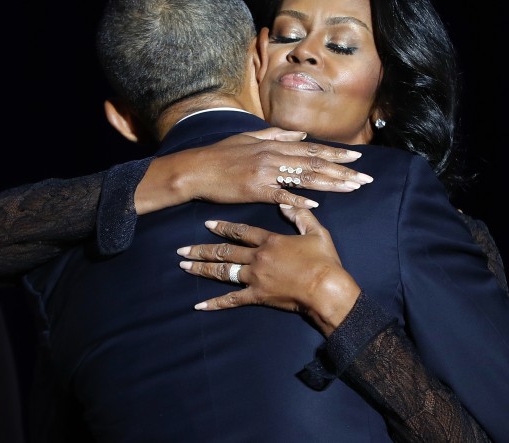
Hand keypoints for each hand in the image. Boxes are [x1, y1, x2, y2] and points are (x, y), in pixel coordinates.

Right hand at [135, 128, 372, 213]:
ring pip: (305, 177)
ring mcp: (266, 172)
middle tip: (366, 177)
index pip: (313, 149)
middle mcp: (274, 155)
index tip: (358, 158)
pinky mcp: (255, 189)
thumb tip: (300, 135)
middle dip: (343, 171)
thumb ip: (276, 134)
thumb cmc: (222, 154)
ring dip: (331, 183)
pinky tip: (316, 203)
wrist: (197, 168)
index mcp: (274, 144)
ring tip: (352, 188)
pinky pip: (281, 194)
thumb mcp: (249, 137)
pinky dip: (299, 198)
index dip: (337, 154)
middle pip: (316, 163)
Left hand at [177, 205, 360, 336]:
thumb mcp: (316, 232)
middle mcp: (258, 257)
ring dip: (202, 268)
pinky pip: (232, 300)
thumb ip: (300, 217)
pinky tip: (200, 304)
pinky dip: (215, 303)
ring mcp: (255, 277)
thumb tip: (286, 204)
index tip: (207, 224)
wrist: (326, 289)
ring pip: (223, 271)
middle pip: (225, 251)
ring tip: (184, 266)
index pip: (241, 231)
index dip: (223, 227)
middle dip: (201, 249)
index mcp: (270, 240)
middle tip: (182, 249)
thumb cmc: (324, 261)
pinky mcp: (257, 296)